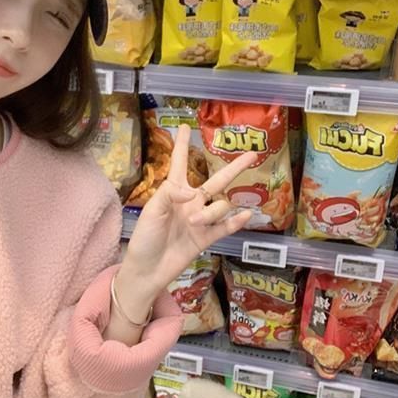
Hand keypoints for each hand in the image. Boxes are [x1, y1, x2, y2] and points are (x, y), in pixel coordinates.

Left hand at [120, 124, 257, 298]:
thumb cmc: (145, 238)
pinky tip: (246, 215)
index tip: (185, 127)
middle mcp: (191, 202)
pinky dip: (236, 221)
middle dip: (234, 167)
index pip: (179, 162)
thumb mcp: (152, 211)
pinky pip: (226, 226)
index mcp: (173, 192)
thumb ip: (171, 194)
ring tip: (194, 223)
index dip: (182, 145)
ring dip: (212, 212)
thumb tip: (195, 192)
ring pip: (220, 206)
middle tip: (252, 154)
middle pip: (217, 180)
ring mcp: (201, 220)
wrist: (148, 270)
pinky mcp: (206, 238)